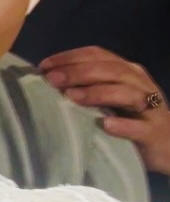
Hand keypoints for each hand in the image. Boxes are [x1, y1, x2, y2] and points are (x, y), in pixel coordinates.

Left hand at [39, 46, 169, 174]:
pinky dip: (124, 126)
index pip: (97, 55)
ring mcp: (150, 107)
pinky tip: (107, 125)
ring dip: (97, 93)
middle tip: (52, 80)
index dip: (70, 57)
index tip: (44, 66)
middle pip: (110, 70)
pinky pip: (140, 127)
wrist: (168, 146)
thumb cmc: (130, 118)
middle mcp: (139, 83)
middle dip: (78, 72)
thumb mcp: (108, 98)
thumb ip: (86, 86)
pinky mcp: (155, 132)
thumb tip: (48, 79)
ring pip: (126, 93)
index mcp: (126, 71)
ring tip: (72, 97)